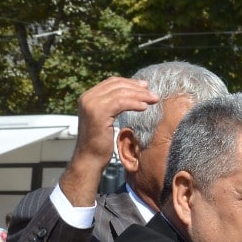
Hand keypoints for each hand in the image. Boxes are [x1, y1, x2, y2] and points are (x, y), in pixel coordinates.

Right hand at [59, 76, 160, 206]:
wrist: (90, 159)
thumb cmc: (100, 142)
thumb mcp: (106, 119)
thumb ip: (112, 105)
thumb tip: (129, 94)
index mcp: (88, 97)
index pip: (112, 82)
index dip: (130, 83)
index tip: (145, 87)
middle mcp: (87, 98)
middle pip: (117, 85)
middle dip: (137, 88)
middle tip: (153, 94)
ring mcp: (91, 104)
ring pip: (121, 93)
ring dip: (140, 95)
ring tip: (154, 99)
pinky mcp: (98, 113)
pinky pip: (121, 103)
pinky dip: (134, 103)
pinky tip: (145, 107)